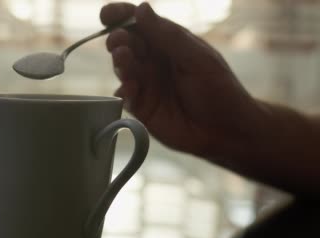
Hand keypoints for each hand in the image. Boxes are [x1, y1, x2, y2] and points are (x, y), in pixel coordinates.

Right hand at [100, 2, 264, 157]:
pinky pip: (124, 96)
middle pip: (126, 44)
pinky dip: (123, 91)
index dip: (121, 15)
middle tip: (117, 41)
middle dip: (118, 39)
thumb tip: (140, 8)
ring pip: (123, 68)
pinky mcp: (141, 107)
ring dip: (120, 62)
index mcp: (168, 43)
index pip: (140, 23)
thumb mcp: (197, 58)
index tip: (107, 14)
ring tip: (123, 58)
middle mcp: (153, 61)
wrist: (225, 130)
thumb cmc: (218, 89)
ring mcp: (145, 84)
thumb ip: (168, 35)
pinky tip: (129, 89)